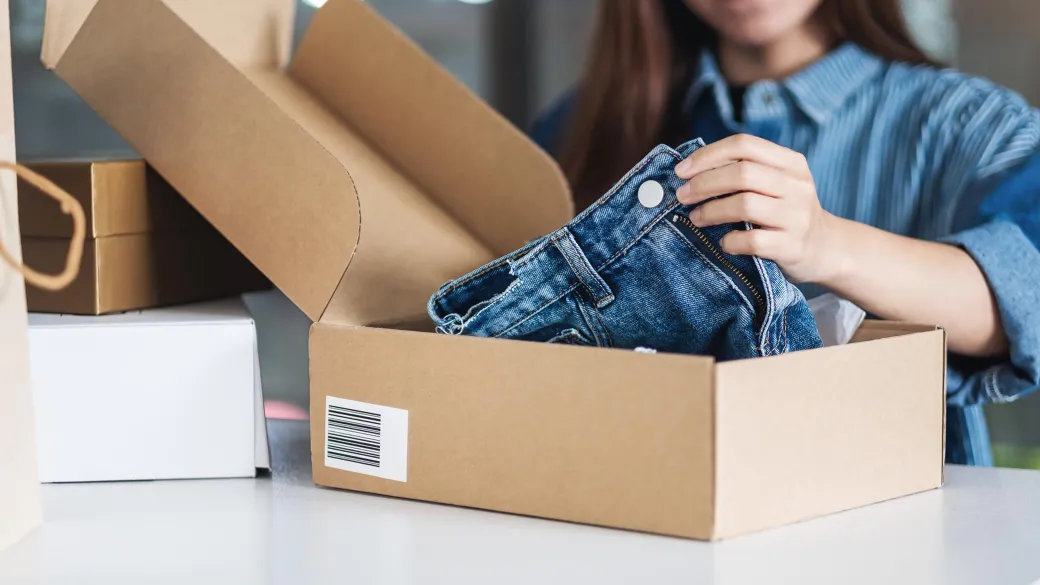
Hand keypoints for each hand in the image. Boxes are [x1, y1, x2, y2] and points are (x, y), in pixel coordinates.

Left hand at [674, 134, 841, 283]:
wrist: (825, 249)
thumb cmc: (786, 213)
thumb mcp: (776, 184)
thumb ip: (744, 172)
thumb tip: (690, 171)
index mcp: (791, 162)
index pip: (744, 145)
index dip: (707, 155)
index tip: (682, 170)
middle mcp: (797, 185)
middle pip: (741, 173)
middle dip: (704, 183)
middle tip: (682, 195)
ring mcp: (797, 216)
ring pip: (744, 204)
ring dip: (711, 211)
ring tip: (695, 217)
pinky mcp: (791, 246)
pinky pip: (751, 240)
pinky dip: (729, 241)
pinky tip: (724, 242)